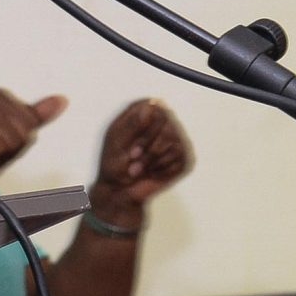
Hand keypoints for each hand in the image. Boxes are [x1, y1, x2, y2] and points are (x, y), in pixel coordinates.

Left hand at [89, 99, 194, 223]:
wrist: (120, 190)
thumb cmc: (113, 163)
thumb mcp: (116, 141)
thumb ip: (132, 123)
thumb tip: (151, 105)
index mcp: (142, 113)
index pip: (155, 108)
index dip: (146, 129)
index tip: (132, 147)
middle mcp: (162, 122)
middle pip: (168, 126)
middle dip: (148, 148)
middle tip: (133, 159)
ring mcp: (175, 139)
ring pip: (174, 143)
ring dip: (152, 161)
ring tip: (136, 169)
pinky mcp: (182, 157)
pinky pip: (179, 159)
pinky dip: (161, 169)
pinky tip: (150, 173)